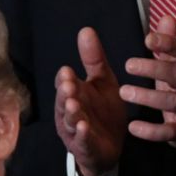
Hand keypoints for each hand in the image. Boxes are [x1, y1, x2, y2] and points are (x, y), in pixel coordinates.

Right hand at [54, 27, 124, 175]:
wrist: (111, 146)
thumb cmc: (103, 110)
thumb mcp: (103, 81)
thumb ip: (94, 59)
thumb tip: (86, 29)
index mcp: (73, 93)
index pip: (64, 83)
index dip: (65, 79)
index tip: (68, 71)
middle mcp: (68, 110)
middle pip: (63, 101)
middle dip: (65, 93)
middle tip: (68, 85)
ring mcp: (74, 130)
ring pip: (69, 120)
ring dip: (70, 112)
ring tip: (73, 104)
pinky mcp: (84, 146)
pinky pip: (81, 140)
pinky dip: (81, 134)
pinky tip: (83, 127)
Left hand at [119, 17, 175, 157]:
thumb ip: (170, 44)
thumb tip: (166, 17)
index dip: (168, 43)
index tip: (148, 39)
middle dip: (154, 68)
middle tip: (128, 64)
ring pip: (172, 102)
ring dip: (148, 97)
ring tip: (124, 92)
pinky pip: (169, 131)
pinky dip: (152, 131)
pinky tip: (133, 127)